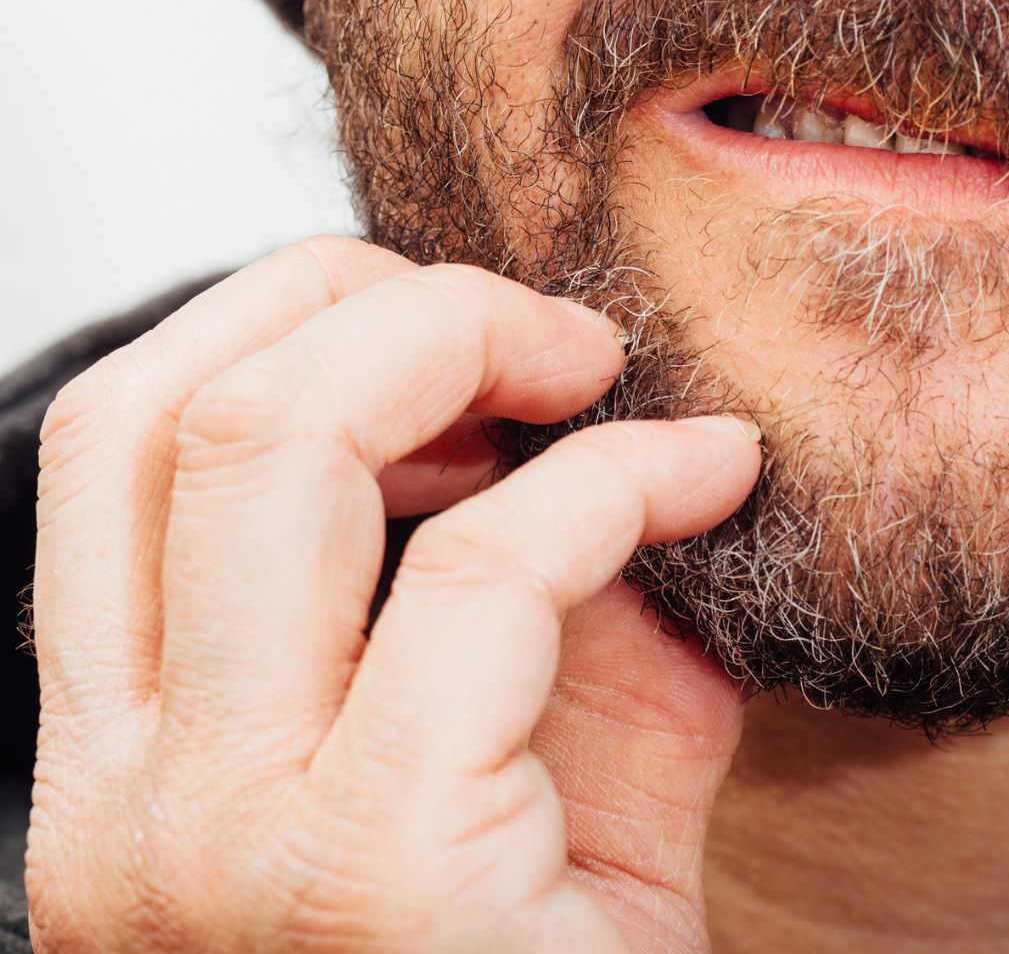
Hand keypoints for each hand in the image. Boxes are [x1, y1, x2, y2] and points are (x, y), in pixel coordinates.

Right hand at [25, 236, 761, 951]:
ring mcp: (221, 845)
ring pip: (275, 446)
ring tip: (613, 379)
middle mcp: (126, 804)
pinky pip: (489, 571)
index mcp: (129, 764)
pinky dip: (620, 480)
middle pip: (185, 410)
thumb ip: (533, 601)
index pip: (122, 441)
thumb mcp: (527, 759)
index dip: (298, 329)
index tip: (475, 350)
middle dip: (386, 301)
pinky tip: (718, 480)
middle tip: (557, 336)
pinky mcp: (374, 874)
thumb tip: (596, 424)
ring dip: (472, 347)